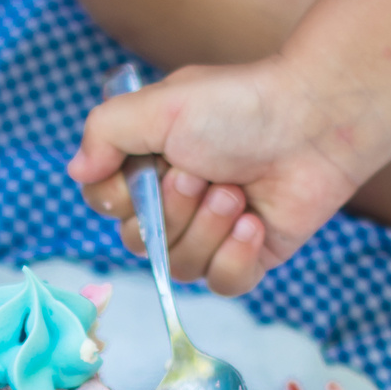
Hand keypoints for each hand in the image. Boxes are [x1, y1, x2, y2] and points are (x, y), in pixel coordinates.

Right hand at [69, 58, 378, 296]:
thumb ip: (103, 131)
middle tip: (204, 173)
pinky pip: (223, 284)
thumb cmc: (239, 105)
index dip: (122, 199)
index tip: (150, 167)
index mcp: (150, 163)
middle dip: (172, 211)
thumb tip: (77, 171)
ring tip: (237, 192)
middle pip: (141, 243)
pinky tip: (254, 222)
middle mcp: (177, 200)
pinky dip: (236, 255)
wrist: (314, 122)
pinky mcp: (250, 255)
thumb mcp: (158, 105)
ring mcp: (213, 231)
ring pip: (181, 266)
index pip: (107, 206)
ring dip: (208, 228)